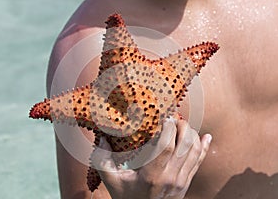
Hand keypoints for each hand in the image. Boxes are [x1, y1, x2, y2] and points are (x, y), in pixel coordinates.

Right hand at [91, 117, 211, 198]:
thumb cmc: (127, 198)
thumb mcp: (112, 181)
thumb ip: (103, 159)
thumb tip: (102, 137)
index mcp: (152, 175)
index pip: (167, 146)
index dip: (169, 128)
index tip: (164, 117)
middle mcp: (171, 178)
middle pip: (185, 145)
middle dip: (182, 126)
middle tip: (174, 118)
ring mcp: (181, 182)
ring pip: (194, 151)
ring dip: (192, 134)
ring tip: (182, 124)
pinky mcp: (186, 184)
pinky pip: (199, 162)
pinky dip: (204, 148)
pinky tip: (207, 137)